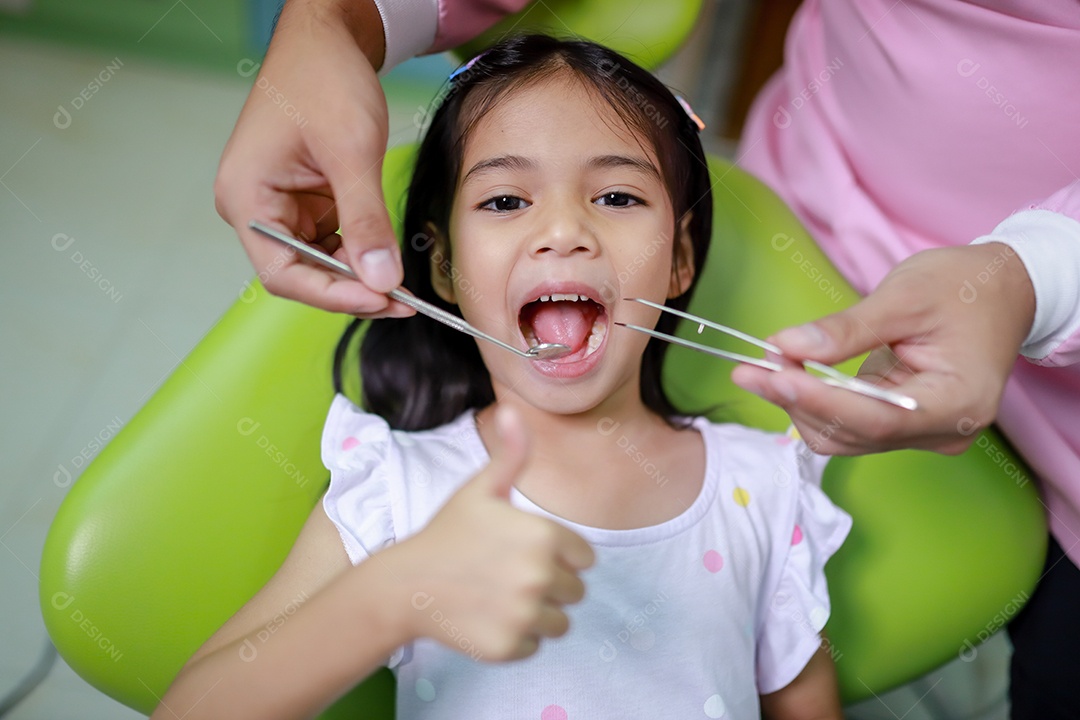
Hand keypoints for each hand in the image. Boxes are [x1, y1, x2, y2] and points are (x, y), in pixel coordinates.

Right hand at [214, 0, 413, 316]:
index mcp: (246, 198)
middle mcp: (256, 209)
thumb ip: (365, 220)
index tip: (381, 301)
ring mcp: (281, 208)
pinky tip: (388, 258)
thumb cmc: (323, 78)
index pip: (284, 273)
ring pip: (320, 264)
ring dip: (360, 276)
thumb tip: (381, 279)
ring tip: (402, 284)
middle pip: (301, 275)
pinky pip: (332, 243)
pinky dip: (361, 253)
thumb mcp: (351, 151)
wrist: (327, 40)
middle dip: (351, 290)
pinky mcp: (306, 203)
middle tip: (402, 301)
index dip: (333, 296)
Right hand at [382, 407, 594, 660]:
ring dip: (537, 613)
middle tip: (507, 574)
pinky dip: (516, 637)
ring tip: (499, 596)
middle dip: (549, 584)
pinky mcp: (511, 646)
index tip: (523, 551)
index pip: (585, 558)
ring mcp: (526, 615)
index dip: (558, 554)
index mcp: (545, 537)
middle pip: (576, 591)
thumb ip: (511, 454)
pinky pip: (535, 645)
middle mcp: (541, 577)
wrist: (406, 585)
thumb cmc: (447, 533)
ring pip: (559, 622)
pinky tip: (487, 617)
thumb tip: (513, 409)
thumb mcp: (480, 490)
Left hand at [731, 243, 1034, 454]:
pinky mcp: (906, 425)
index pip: (876, 417)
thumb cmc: (964, 287)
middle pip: (854, 433)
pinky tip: (789, 376)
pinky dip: (817, 402)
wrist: (1003, 290)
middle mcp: (943, 431)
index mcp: (958, 403)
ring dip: (800, 404)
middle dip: (798, 401)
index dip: (817, 400)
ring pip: (845, 436)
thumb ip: (846, 329)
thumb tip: (786, 346)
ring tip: (762, 368)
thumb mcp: (904, 296)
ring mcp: (925, 433)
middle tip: (749, 367)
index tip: (768, 376)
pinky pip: (852, 425)